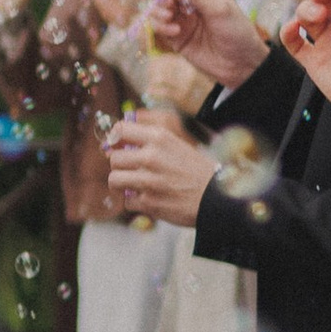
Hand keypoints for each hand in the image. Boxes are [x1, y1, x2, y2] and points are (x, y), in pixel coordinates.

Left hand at [103, 112, 219, 224]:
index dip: (114, 138)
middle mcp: (151, 156)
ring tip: (131, 186)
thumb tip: (118, 139)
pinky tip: (147, 199)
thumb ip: (151, 140)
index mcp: (159, 137)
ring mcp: (148, 180)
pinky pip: (127, 201)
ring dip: (121, 184)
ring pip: (114, 179)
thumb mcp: (177, 144)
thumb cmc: (198, 171)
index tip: (116, 145)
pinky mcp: (149, 202)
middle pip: (113, 158)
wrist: (217, 197)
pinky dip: (135, 202)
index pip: (120, 129)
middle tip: (128, 170)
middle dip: (119, 165)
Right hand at [146, 0, 266, 87]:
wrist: (240, 63)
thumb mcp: (218, 9)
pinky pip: (158, 27)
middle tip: (169, 6)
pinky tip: (175, 32)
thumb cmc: (236, 31)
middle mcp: (189, 1)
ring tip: (170, 18)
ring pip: (156, 9)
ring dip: (158, 12)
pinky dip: (161, 27)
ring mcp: (181, 19)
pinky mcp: (175, 36)